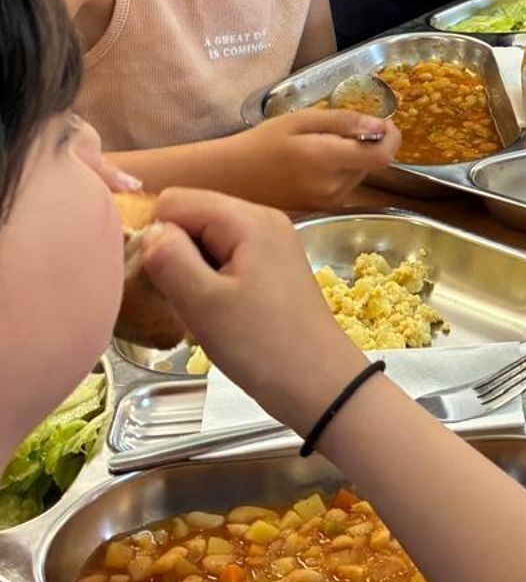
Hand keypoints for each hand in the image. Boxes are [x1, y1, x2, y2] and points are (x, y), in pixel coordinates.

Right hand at [140, 188, 367, 432]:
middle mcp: (263, 220)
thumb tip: (150, 230)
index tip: (157, 278)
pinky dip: (210, 279)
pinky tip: (216, 311)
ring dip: (191, 269)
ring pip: (207, 239)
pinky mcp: (273, 267)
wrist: (318, 381)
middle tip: (179, 297)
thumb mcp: (203, 302)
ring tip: (199, 307)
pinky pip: (227, 257)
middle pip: (193, 216)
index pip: (175, 200)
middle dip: (173, 252)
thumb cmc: (261, 344)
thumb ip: (169, 257)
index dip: (156, 235)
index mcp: (248, 219)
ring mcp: (272, 243)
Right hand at [219, 109, 400, 208]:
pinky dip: (339, 172)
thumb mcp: (300, 120)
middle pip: (372, 163)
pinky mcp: (323, 210)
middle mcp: (333, 187)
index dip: (391, 137)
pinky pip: (345, 186)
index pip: (383, 155)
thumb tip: (381, 126)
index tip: (381, 124)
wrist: (227, 181)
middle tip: (334, 132)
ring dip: (351, 159)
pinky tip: (312, 166)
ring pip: (360, 174)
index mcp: (327, 160)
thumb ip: (343, 122)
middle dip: (365, 144)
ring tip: (317, 149)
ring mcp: (329, 202)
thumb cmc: (260, 145)